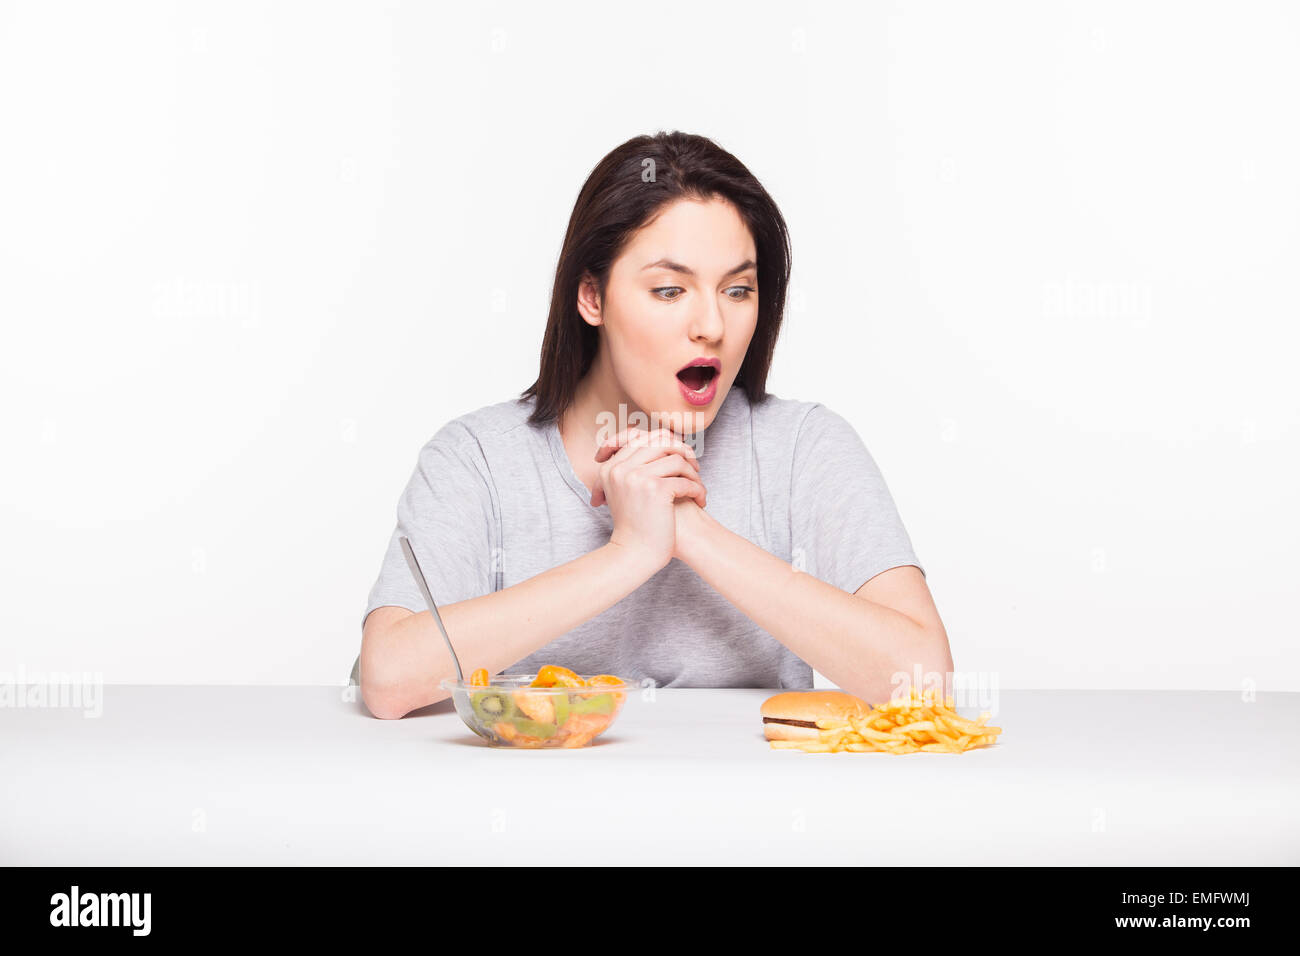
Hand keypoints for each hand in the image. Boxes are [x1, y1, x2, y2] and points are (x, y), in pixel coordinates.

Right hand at [591, 426, 706, 570]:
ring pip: (676, 458)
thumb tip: (661, 440)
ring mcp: (636, 477)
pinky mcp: (655, 490)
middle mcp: (620, 469)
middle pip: (659, 440)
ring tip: (697, 485)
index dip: (663, 440)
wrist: (635, 554)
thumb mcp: (625, 491)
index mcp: (610, 468)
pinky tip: (700, 500)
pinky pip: (685, 479)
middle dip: (682, 451)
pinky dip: (697, 489)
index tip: (678, 455)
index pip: (638, 435)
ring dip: (693, 472)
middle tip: (694, 467)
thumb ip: (634, 466)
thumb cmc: (635, 524)